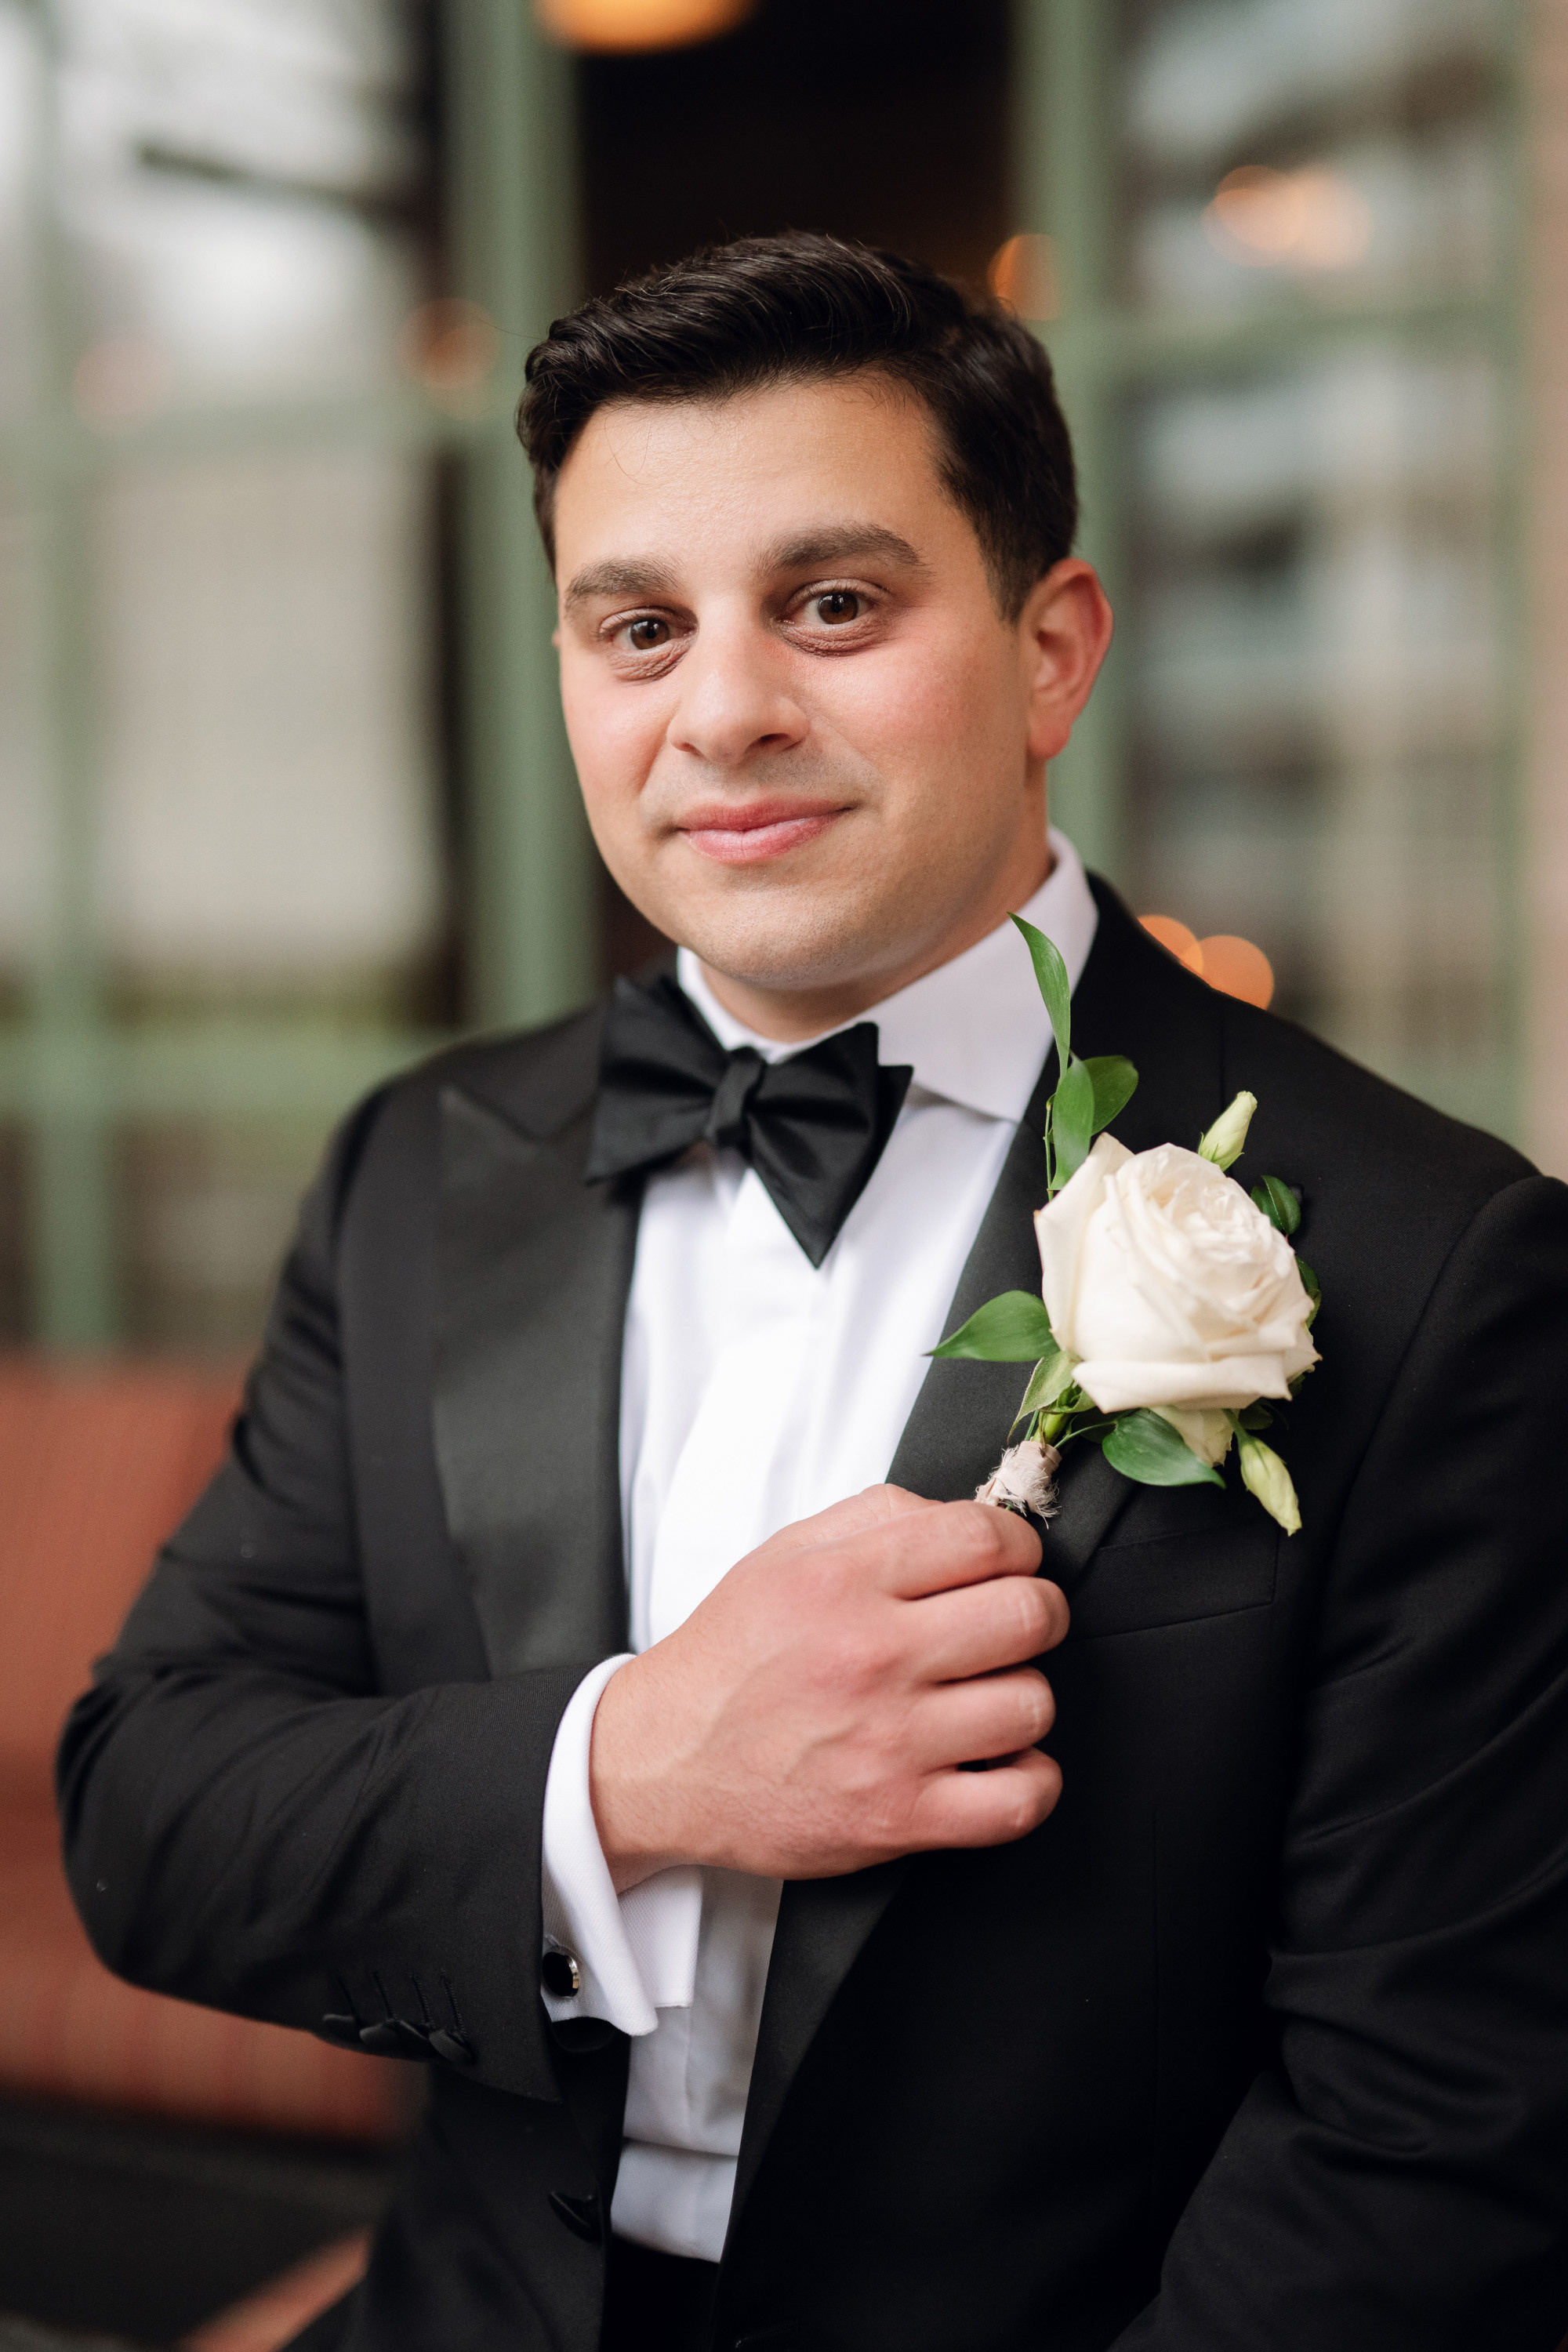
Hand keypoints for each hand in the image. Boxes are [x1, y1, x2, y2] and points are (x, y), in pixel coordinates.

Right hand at [589, 1484, 1067, 1888]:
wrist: (665, 1763)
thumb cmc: (732, 1660)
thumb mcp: (784, 1556)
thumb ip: (877, 1517)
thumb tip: (967, 1516)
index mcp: (843, 1582)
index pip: (984, 1537)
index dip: (1018, 1545)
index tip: (1010, 1563)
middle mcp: (871, 1657)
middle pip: (1026, 1615)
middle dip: (1036, 1613)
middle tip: (1010, 1626)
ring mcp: (889, 1743)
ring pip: (1032, 1704)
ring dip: (1023, 1697)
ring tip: (987, 1697)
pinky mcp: (898, 1818)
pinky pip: (1019, 1801)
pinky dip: (1031, 1781)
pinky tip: (1001, 1762)